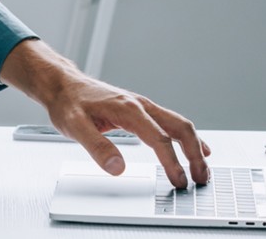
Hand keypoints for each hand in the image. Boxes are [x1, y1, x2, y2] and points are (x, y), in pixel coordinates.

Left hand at [0, 38, 211, 188]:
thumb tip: (118, 168)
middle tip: (201, 178)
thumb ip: (97, 147)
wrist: (63, 85)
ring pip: (178, 124)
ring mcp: (142, 107)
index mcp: (128, 109)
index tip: (178, 181)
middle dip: (194, 154)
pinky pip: (170, 123)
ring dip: (194, 147)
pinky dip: (186, 138)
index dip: (171, 162)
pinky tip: (197, 149)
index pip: (159, 138)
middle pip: (179, 128)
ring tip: (202, 170)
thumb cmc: (68, 103)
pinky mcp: (140, 111)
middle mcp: (140, 105)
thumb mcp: (75, 126)